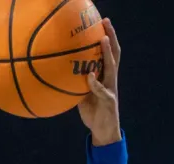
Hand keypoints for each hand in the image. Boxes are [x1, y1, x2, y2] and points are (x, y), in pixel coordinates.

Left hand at [77, 18, 120, 145]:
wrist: (103, 131)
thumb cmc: (92, 111)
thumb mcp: (81, 95)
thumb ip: (75, 83)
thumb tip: (58, 73)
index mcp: (105, 76)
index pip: (108, 52)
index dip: (106, 37)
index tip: (101, 22)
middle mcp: (110, 79)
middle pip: (115, 53)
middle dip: (111, 36)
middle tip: (106, 22)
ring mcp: (111, 88)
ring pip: (112, 67)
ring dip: (108, 53)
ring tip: (103, 40)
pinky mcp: (109, 100)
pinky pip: (101, 89)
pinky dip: (95, 82)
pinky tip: (89, 76)